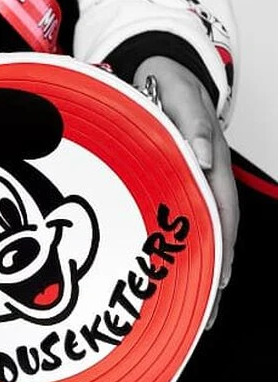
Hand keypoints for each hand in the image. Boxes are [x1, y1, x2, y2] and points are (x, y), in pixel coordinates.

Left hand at [133, 56, 238, 328]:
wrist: (159, 68)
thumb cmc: (169, 85)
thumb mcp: (180, 95)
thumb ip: (193, 126)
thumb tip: (206, 157)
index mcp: (213, 162)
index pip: (222, 210)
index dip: (221, 247)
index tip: (219, 281)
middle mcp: (207, 175)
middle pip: (216, 229)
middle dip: (214, 271)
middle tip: (206, 312)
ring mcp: (193, 178)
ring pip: (201, 228)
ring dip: (200, 264)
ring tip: (194, 307)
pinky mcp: (176, 178)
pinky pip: (183, 216)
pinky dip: (183, 244)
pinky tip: (173, 268)